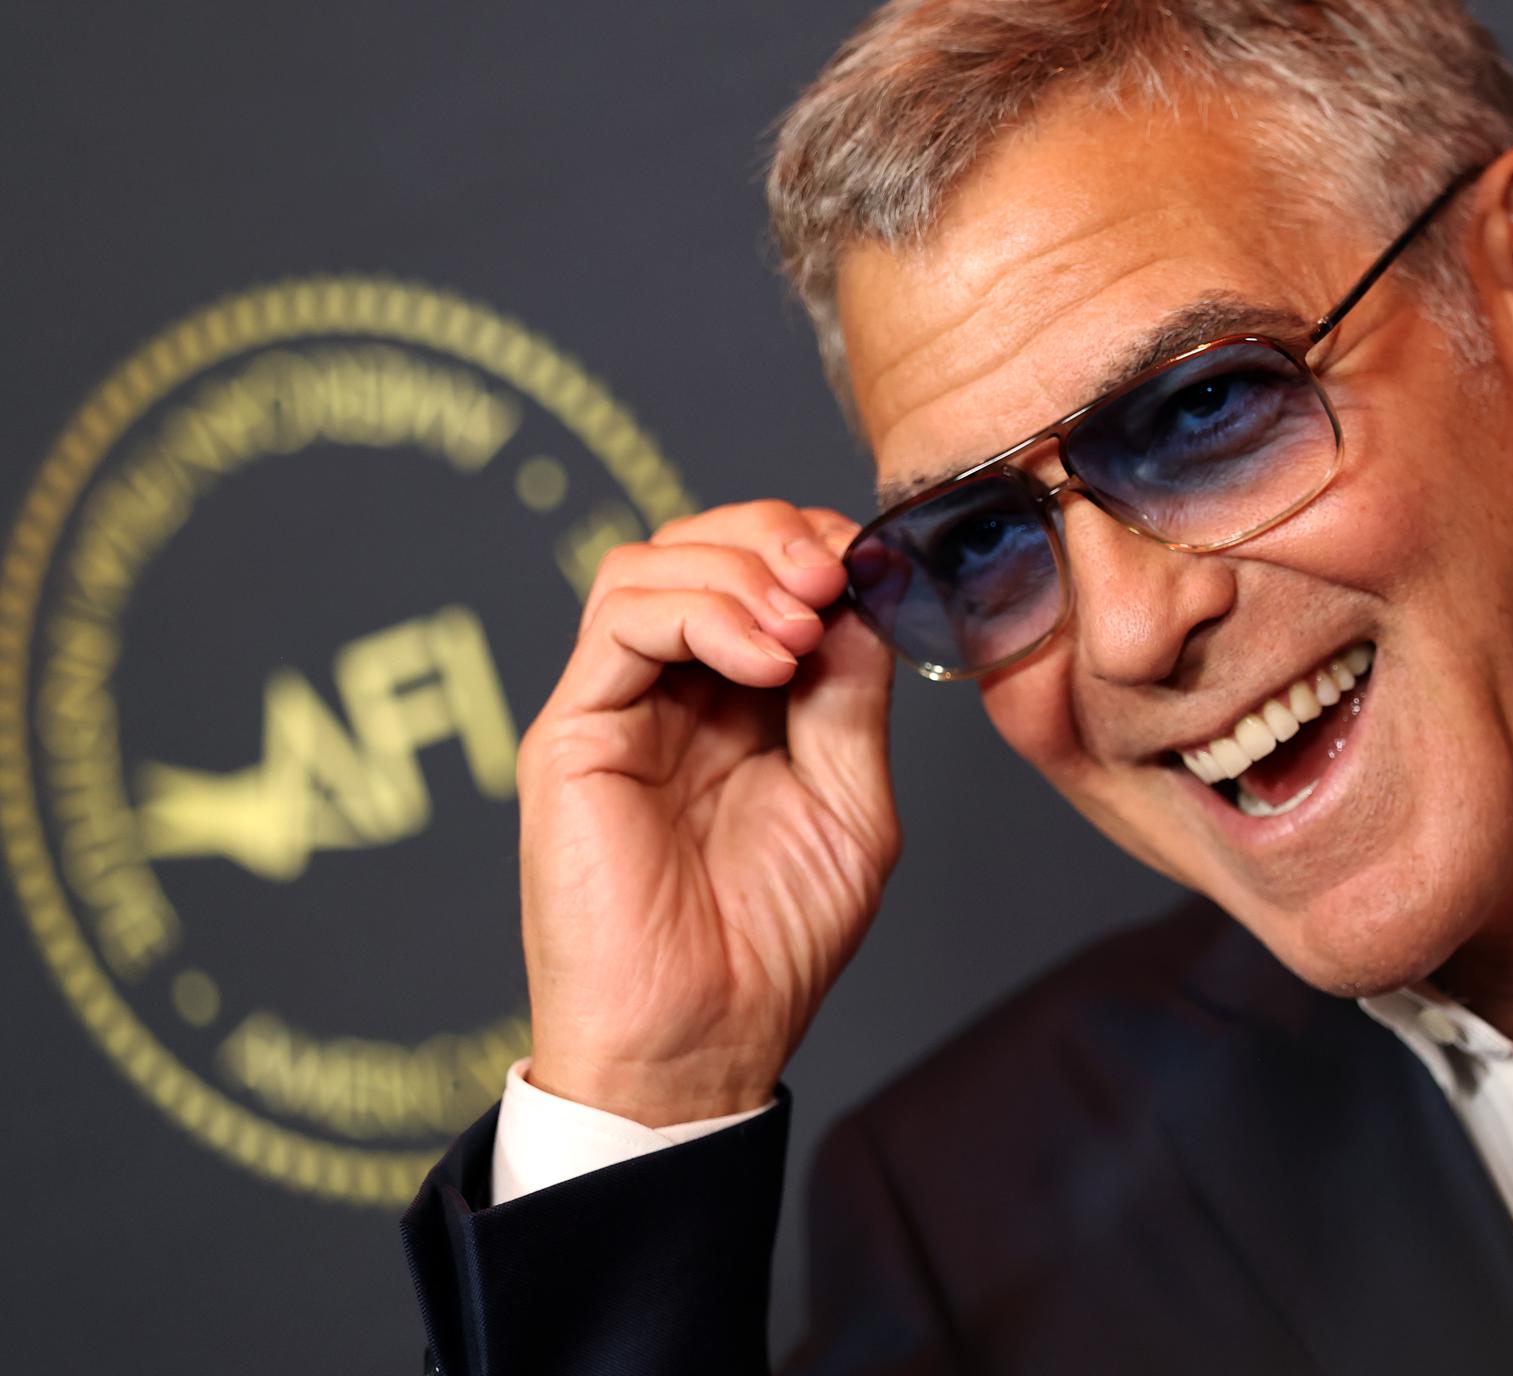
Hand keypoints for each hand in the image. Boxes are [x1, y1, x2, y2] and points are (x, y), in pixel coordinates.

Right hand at [515, 501, 895, 1124]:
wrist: (701, 1043)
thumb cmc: (772, 943)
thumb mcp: (851, 802)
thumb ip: (851, 696)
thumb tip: (864, 593)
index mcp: (739, 703)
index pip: (761, 570)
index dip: (818, 546)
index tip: (876, 568)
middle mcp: (671, 692)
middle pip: (699, 543)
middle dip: (778, 536)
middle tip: (835, 578)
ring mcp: (617, 707)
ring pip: (651, 562)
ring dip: (742, 568)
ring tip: (802, 629)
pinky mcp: (571, 732)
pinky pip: (619, 619)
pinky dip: (701, 610)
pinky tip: (767, 660)